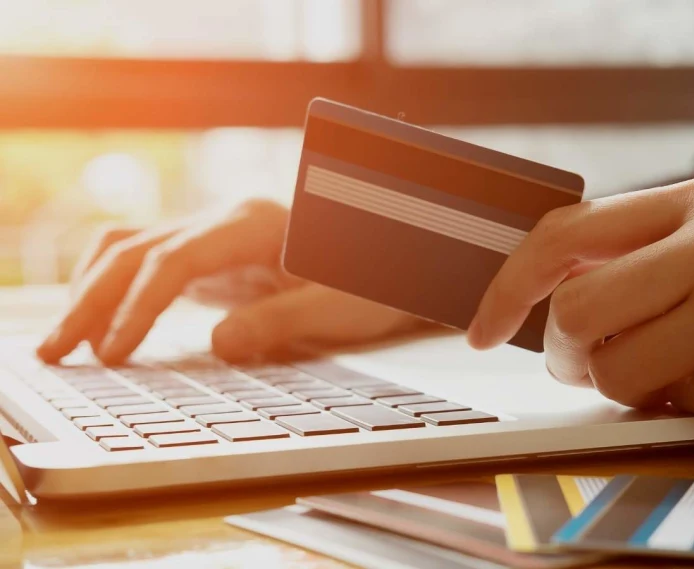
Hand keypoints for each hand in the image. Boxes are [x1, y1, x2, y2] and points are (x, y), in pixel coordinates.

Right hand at [37, 199, 428, 363]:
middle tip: (57, 353)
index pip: (176, 260)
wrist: (395, 261)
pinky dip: (113, 284)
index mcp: (256, 223)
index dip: (139, 307)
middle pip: (139, 251)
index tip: (114, 353)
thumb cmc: (375, 281)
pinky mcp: (212, 252)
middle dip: (92, 301)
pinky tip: (95, 314)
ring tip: (62, 343)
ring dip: (91, 292)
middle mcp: (227, 218)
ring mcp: (216, 231)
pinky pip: (147, 257)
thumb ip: (279, 322)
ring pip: (132, 249)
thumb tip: (218, 344)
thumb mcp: (337, 307)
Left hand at [468, 174, 693, 454]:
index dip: (508, 284)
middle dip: (566, 353)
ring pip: (609, 361)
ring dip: (624, 388)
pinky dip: (685, 410)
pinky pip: (671, 404)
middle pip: (575, 304)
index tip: (482, 326)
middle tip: (589, 367)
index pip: (566, 232)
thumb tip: (550, 301)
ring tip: (675, 379)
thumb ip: (651, 264)